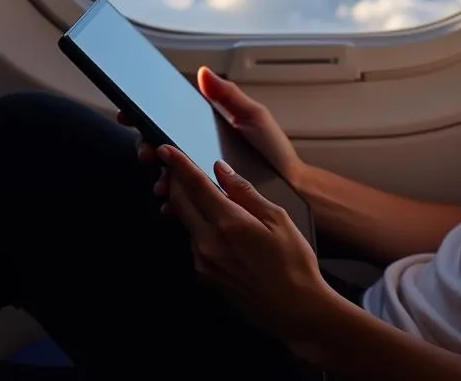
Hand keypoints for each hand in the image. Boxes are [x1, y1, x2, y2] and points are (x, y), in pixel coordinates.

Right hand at [118, 66, 304, 187]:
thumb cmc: (272, 150)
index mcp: (204, 129)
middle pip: (161, 148)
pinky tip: (171, 204)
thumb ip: (228, 95)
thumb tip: (203, 72)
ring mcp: (200, 178)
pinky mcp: (205, 201)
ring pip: (167, 176)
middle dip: (146, 149)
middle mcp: (197, 152)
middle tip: (147, 153)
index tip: (129, 116)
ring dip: (158, 178)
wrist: (290, 187)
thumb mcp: (252, 117)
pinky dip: (172, 203)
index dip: (145, 118)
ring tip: (162, 184)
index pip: (168, 121)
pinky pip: (181, 202)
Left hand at [156, 145, 338, 349]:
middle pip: (180, 203)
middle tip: (175, 165)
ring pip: (186, 223)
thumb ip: (245, 192)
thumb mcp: (277, 218)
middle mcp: (208, 244)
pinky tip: (213, 222)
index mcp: (228, 223)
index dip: (178, 164)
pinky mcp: (206, 277)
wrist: (295, 310)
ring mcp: (204, 263)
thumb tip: (222, 171)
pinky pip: (194, 242)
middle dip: (175, 181)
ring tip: (196, 191)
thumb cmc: (293, 263)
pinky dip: (197, 225)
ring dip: (185, 204)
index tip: (166, 149)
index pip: (195, 185)